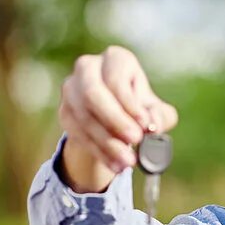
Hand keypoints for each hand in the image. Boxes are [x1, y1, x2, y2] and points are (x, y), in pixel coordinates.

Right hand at [58, 46, 177, 190]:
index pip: (116, 78)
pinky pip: (78, 134)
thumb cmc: (139, 108)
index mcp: (115, 59)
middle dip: (115, 120)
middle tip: (135, 141)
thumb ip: (160, 116)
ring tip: (128, 161)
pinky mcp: (64, 112)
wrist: (114, 119)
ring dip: (107, 142)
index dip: (129, 103)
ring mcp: (71, 89)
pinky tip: (115, 165)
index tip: (144, 125)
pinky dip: (99, 152)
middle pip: (93, 93)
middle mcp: (88, 68)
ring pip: (84, 116)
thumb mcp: (155, 110)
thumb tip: (152, 126)